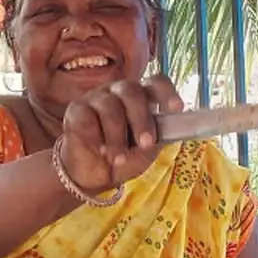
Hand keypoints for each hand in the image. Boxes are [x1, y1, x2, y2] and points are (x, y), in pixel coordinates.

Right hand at [55, 77, 182, 196]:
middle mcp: (119, 91)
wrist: (94, 174)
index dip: (167, 93)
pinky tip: (100, 150)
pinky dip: (95, 138)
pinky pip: (87, 118)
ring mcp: (96, 98)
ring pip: (109, 106)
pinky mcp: (76, 109)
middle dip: (141, 119)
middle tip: (146, 144)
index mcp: (141, 97)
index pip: (156, 83)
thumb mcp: (147, 150)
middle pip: (132, 91)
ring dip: (116, 136)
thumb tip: (181, 128)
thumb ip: (161, 136)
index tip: (177, 109)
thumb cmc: (125, 157)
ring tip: (118, 159)